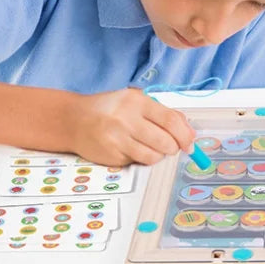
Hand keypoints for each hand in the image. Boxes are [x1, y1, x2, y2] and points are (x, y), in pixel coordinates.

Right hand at [71, 87, 195, 165]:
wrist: (74, 119)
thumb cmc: (110, 109)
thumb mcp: (137, 101)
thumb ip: (164, 114)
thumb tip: (190, 133)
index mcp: (137, 101)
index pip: (171, 121)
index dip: (185, 135)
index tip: (190, 143)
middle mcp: (126, 119)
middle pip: (165, 141)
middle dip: (174, 148)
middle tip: (173, 147)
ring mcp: (117, 139)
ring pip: (153, 156)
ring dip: (159, 155)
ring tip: (152, 147)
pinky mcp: (110, 156)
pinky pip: (136, 162)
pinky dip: (141, 158)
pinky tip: (132, 148)